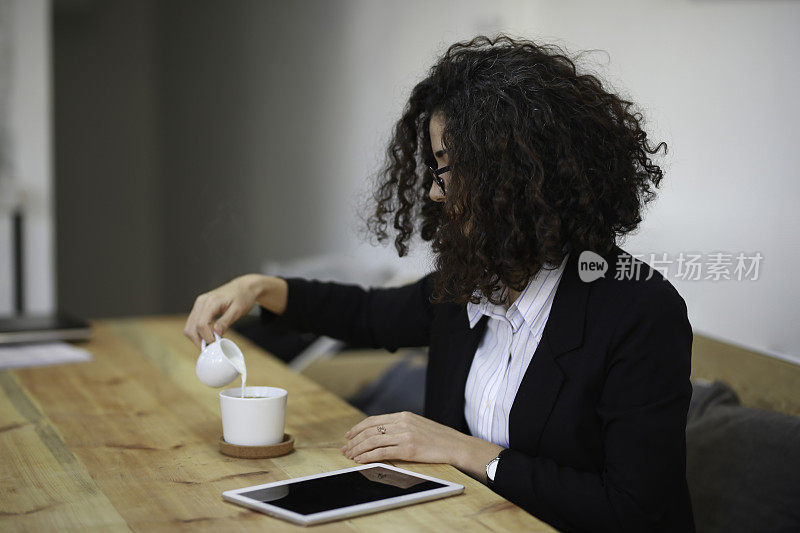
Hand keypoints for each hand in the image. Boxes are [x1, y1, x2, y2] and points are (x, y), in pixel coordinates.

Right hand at [183, 273, 273, 347]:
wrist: (243, 287)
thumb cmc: (242, 297)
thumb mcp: (238, 310)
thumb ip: (226, 321)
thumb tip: (216, 334)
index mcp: (211, 301)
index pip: (201, 324)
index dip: (207, 337)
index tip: (216, 345)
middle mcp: (201, 302)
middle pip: (191, 328)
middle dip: (199, 341)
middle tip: (212, 348)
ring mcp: (198, 304)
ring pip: (189, 327)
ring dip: (197, 338)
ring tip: (210, 344)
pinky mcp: (199, 308)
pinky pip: (192, 324)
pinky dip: (197, 333)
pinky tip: (208, 337)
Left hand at [341, 411, 463, 464]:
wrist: (456, 445)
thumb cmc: (438, 438)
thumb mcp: (418, 425)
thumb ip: (401, 426)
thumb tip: (382, 434)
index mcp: (403, 415)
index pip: (374, 420)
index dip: (358, 428)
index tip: (348, 435)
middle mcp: (402, 423)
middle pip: (370, 430)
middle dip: (354, 440)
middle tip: (344, 449)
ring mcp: (405, 435)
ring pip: (373, 441)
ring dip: (357, 449)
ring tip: (349, 456)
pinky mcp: (408, 449)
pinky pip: (382, 453)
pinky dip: (368, 457)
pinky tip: (360, 461)